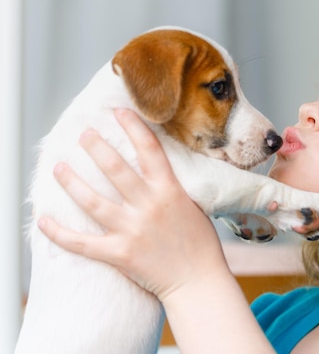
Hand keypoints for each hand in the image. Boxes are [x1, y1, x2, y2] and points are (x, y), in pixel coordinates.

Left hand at [37, 108, 227, 300]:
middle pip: (115, 168)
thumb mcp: (194, 206)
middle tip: (83, 134)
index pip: (149, 149)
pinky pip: (82, 243)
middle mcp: (149, 206)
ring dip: (72, 182)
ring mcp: (132, 230)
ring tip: (58, 167)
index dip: (133, 126)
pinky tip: (43, 221)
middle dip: (96, 147)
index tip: (119, 111)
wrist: (199, 280)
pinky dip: (60, 233)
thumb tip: (156, 169)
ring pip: (93, 201)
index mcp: (170, 191)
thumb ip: (173, 188)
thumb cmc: (201, 244)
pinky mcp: (119, 253)